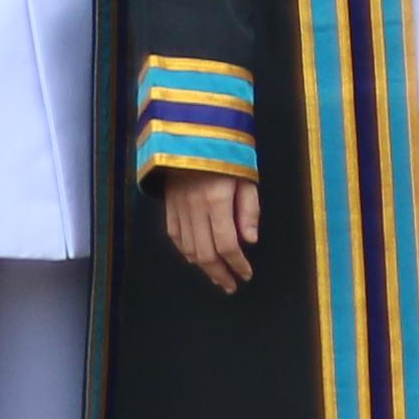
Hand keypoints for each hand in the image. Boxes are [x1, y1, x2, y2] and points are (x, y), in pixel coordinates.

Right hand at [158, 164, 262, 294]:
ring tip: (218, 278)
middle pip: (205, 253)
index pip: (227, 244)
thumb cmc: (226, 154)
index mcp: (217, 200)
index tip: (246, 274)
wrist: (191, 133)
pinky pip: (175, 236)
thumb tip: (250, 241)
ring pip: (188, 248)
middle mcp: (194, 208)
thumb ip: (249, 209)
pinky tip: (197, 260)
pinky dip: (186, 252)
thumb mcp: (246, 177)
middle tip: (231, 285)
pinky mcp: (168, 206)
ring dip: (204, 268)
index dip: (237, 264)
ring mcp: (178, 208)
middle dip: (220, 273)